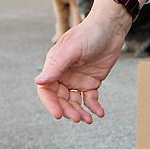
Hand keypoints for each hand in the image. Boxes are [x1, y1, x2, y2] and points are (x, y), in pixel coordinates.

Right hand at [35, 0, 129, 122]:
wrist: (110, 28)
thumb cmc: (89, 34)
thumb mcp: (72, 49)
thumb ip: (56, 66)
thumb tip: (39, 81)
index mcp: (54, 66)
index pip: (46, 90)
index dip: (50, 104)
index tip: (59, 115)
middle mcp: (63, 75)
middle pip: (60, 99)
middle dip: (68, 110)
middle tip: (78, 118)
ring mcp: (77, 80)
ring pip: (74, 102)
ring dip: (79, 112)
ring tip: (88, 120)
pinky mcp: (91, 82)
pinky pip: (90, 99)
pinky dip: (94, 107)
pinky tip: (99, 113)